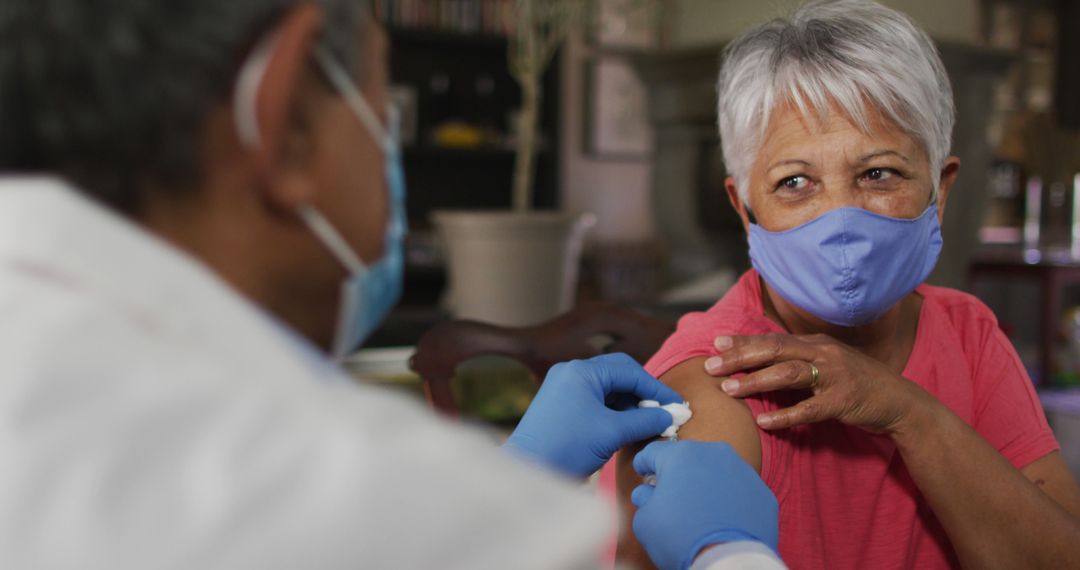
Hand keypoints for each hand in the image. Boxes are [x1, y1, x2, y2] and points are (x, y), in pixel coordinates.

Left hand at [505, 353, 682, 477]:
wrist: (529, 471)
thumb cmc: (567, 448)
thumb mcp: (612, 433)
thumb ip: (645, 420)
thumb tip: (669, 416)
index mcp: (581, 371)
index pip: (630, 372)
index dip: (657, 389)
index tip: (677, 405)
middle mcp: (571, 373)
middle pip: (619, 376)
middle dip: (644, 394)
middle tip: (665, 413)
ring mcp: (564, 388)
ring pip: (608, 390)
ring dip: (630, 405)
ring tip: (649, 425)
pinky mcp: (561, 405)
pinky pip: (596, 402)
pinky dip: (615, 413)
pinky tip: (629, 429)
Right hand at [631, 441, 778, 569]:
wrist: (728, 562)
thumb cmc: (681, 537)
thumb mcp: (645, 520)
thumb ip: (644, 499)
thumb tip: (648, 493)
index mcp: (681, 454)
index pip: (654, 452)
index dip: (644, 463)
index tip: (643, 472)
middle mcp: (715, 453)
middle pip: (688, 458)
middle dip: (678, 474)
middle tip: (672, 496)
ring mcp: (743, 471)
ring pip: (717, 472)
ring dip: (706, 485)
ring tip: (700, 510)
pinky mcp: (763, 493)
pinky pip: (740, 491)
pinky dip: (730, 501)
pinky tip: (723, 519)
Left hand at [705, 334, 929, 433]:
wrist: (900, 402)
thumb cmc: (856, 383)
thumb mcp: (826, 364)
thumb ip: (797, 362)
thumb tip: (758, 365)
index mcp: (816, 343)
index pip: (772, 339)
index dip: (743, 341)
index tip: (715, 343)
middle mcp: (823, 353)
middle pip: (774, 350)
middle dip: (740, 357)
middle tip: (711, 366)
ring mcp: (835, 376)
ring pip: (788, 374)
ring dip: (755, 381)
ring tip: (729, 389)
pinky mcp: (843, 401)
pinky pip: (809, 409)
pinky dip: (786, 415)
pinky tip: (765, 423)